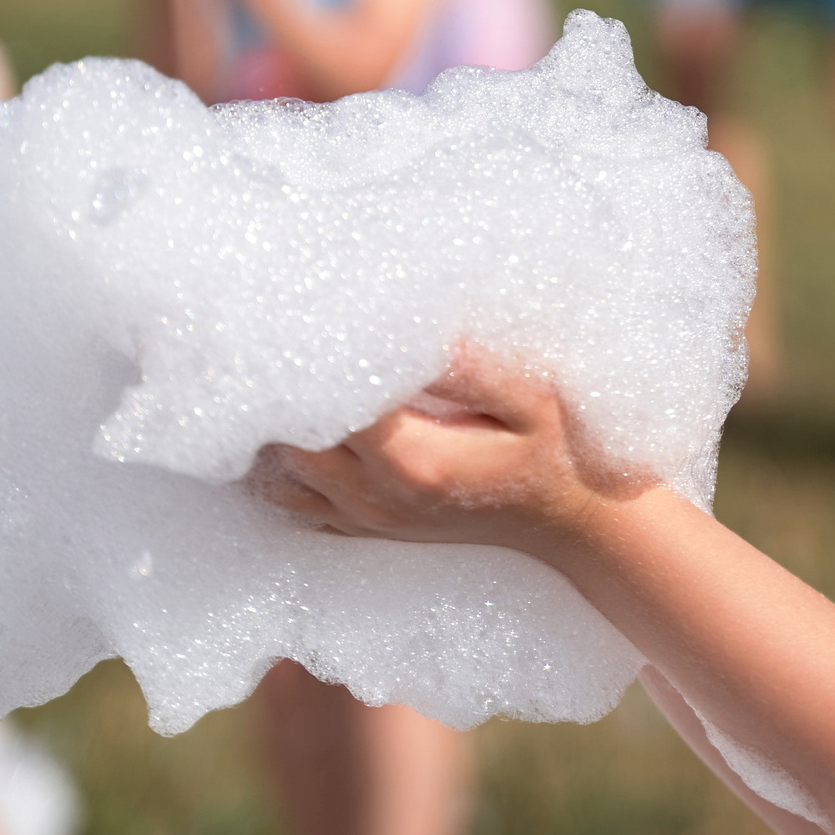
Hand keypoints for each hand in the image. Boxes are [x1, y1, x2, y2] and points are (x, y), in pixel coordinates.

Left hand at [248, 347, 647, 556]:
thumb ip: (466, 364)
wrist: (576, 522)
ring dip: (266, 426)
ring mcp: (367, 518)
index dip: (304, 354)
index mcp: (411, 460)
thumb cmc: (560, 450)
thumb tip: (403, 323)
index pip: (326, 401)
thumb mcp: (531, 396)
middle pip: (286, 438)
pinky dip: (274, 465)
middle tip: (257, 327)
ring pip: (277, 474)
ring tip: (261, 372)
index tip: (287, 307)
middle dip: (272, 385)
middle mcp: (376, 496)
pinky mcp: (365, 527)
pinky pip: (293, 501)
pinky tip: (277, 424)